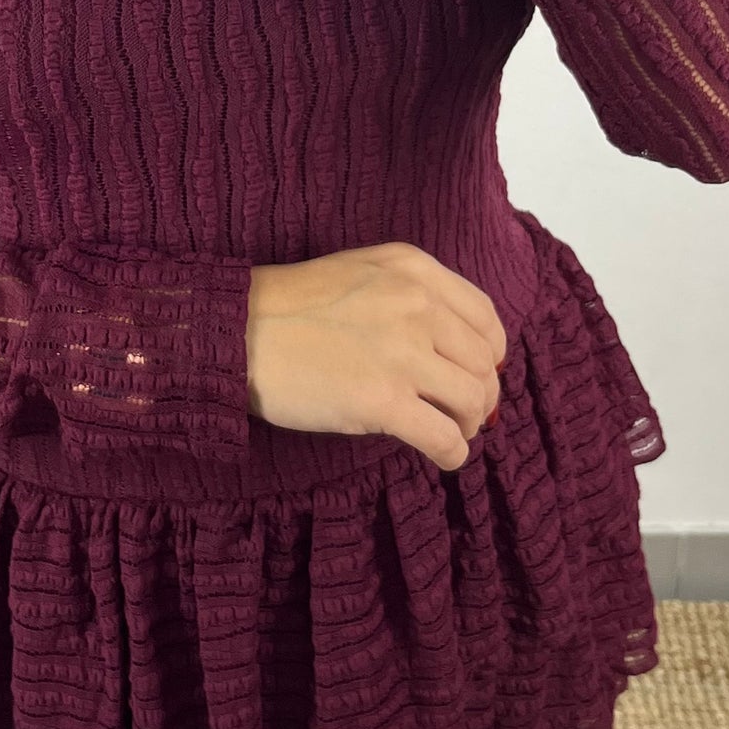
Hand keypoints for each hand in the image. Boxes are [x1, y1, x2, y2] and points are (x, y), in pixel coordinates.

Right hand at [245, 243, 506, 473]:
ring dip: (469, 424)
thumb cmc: (290, 306)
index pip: (485, 317)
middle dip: (482, 394)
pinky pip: (443, 437)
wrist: (238, 331)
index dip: (490, 353)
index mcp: (414, 271)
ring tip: (452, 433)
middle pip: (484, 362)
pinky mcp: (382, 401)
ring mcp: (402, 354)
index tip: (479, 372)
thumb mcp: (360, 272)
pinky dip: (453, 453)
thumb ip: (409, 294)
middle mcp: (417, 306)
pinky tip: (444, 457)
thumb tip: (452, 346)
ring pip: (474, 400)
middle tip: (466, 413)